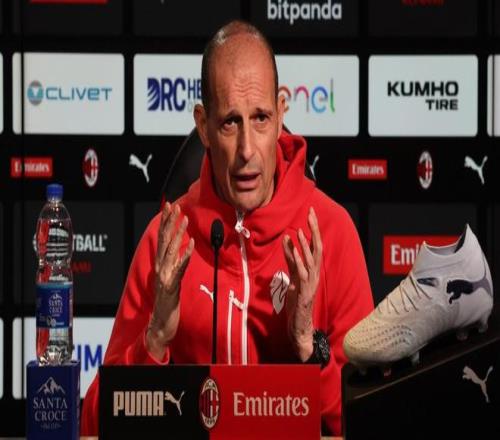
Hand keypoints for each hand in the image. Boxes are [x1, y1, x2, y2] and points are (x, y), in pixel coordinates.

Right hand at [146, 202, 193, 360]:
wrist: (160, 326)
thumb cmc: (167, 303)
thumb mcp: (172, 280)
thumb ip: (175, 264)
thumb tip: (181, 248)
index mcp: (160, 266)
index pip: (161, 239)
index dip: (165, 223)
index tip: (169, 207)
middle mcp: (160, 268)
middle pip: (163, 241)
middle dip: (169, 223)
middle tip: (175, 207)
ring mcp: (164, 277)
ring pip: (170, 251)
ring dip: (178, 234)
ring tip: (184, 219)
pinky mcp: (171, 287)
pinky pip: (179, 268)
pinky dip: (185, 255)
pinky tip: (191, 244)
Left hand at [282, 207, 322, 361]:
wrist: (300, 324)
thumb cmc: (297, 300)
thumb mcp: (292, 275)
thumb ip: (291, 258)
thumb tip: (287, 241)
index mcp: (313, 269)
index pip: (316, 244)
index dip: (313, 228)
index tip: (310, 213)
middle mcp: (315, 273)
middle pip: (318, 247)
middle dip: (314, 229)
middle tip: (311, 213)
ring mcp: (311, 281)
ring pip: (311, 259)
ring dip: (306, 244)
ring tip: (300, 229)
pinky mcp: (305, 290)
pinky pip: (302, 272)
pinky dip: (298, 259)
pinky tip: (294, 249)